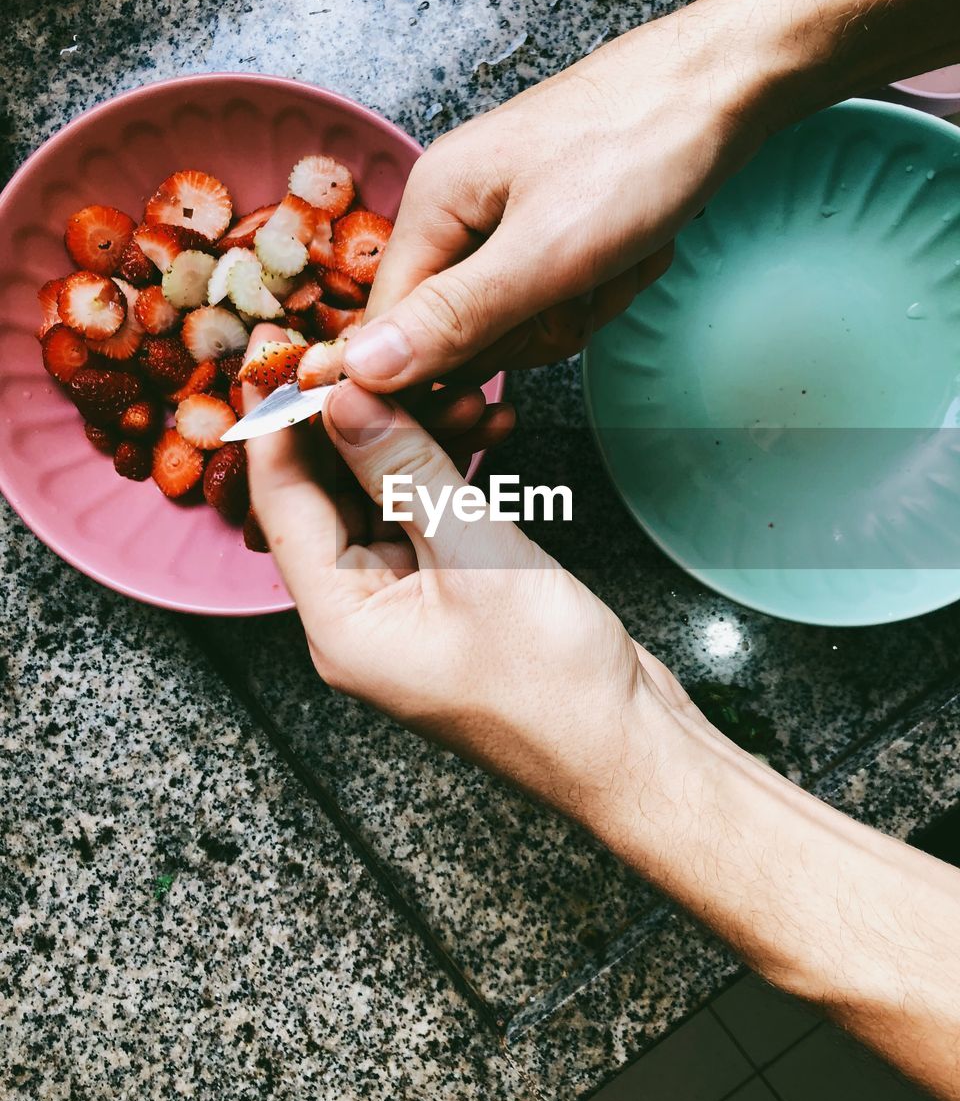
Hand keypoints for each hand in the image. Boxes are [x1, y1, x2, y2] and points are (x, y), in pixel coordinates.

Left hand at [244, 361, 692, 819]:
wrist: (629, 748)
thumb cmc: (555, 685)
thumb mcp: (476, 557)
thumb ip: (406, 472)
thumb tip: (345, 401)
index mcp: (341, 625)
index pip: (282, 507)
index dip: (281, 423)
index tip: (286, 353)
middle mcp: (358, 618)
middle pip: (327, 498)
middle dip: (354, 423)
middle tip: (372, 352)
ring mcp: (405, 608)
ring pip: (382, 501)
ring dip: (412, 443)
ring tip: (458, 386)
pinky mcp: (449, 596)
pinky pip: (426, 520)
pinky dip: (448, 476)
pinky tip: (486, 430)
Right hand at [303, 6, 767, 393]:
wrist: (731, 84)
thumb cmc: (644, 146)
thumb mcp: (545, 251)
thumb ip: (453, 317)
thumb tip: (362, 370)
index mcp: (433, 205)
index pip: (389, 328)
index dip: (432, 377)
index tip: (485, 405)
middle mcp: (458, 210)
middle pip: (457, 332)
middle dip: (528, 332)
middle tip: (577, 295)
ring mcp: (507, 216)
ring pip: (516, 319)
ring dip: (576, 309)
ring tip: (616, 264)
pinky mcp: (553, 224)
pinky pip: (559, 294)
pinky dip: (602, 287)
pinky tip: (635, 251)